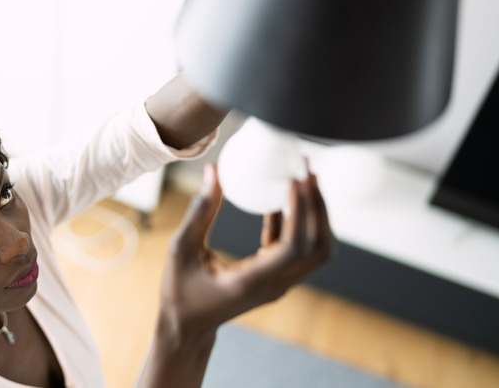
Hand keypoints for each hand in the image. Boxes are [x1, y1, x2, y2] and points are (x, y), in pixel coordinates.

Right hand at [159, 163, 333, 334]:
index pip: (293, 247)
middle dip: (319, 208)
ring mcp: (278, 284)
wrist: (187, 327)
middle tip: (307, 172)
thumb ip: (199, 211)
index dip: (301, 212)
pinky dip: (295, 223)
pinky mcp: (275, 278)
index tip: (294, 180)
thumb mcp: (181, 249)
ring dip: (315, 216)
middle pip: (319, 249)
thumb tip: (213, 171)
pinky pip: (296, 250)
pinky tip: (277, 200)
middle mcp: (273, 285)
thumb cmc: (180, 292)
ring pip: (316, 251)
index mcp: (252, 281)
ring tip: (302, 181)